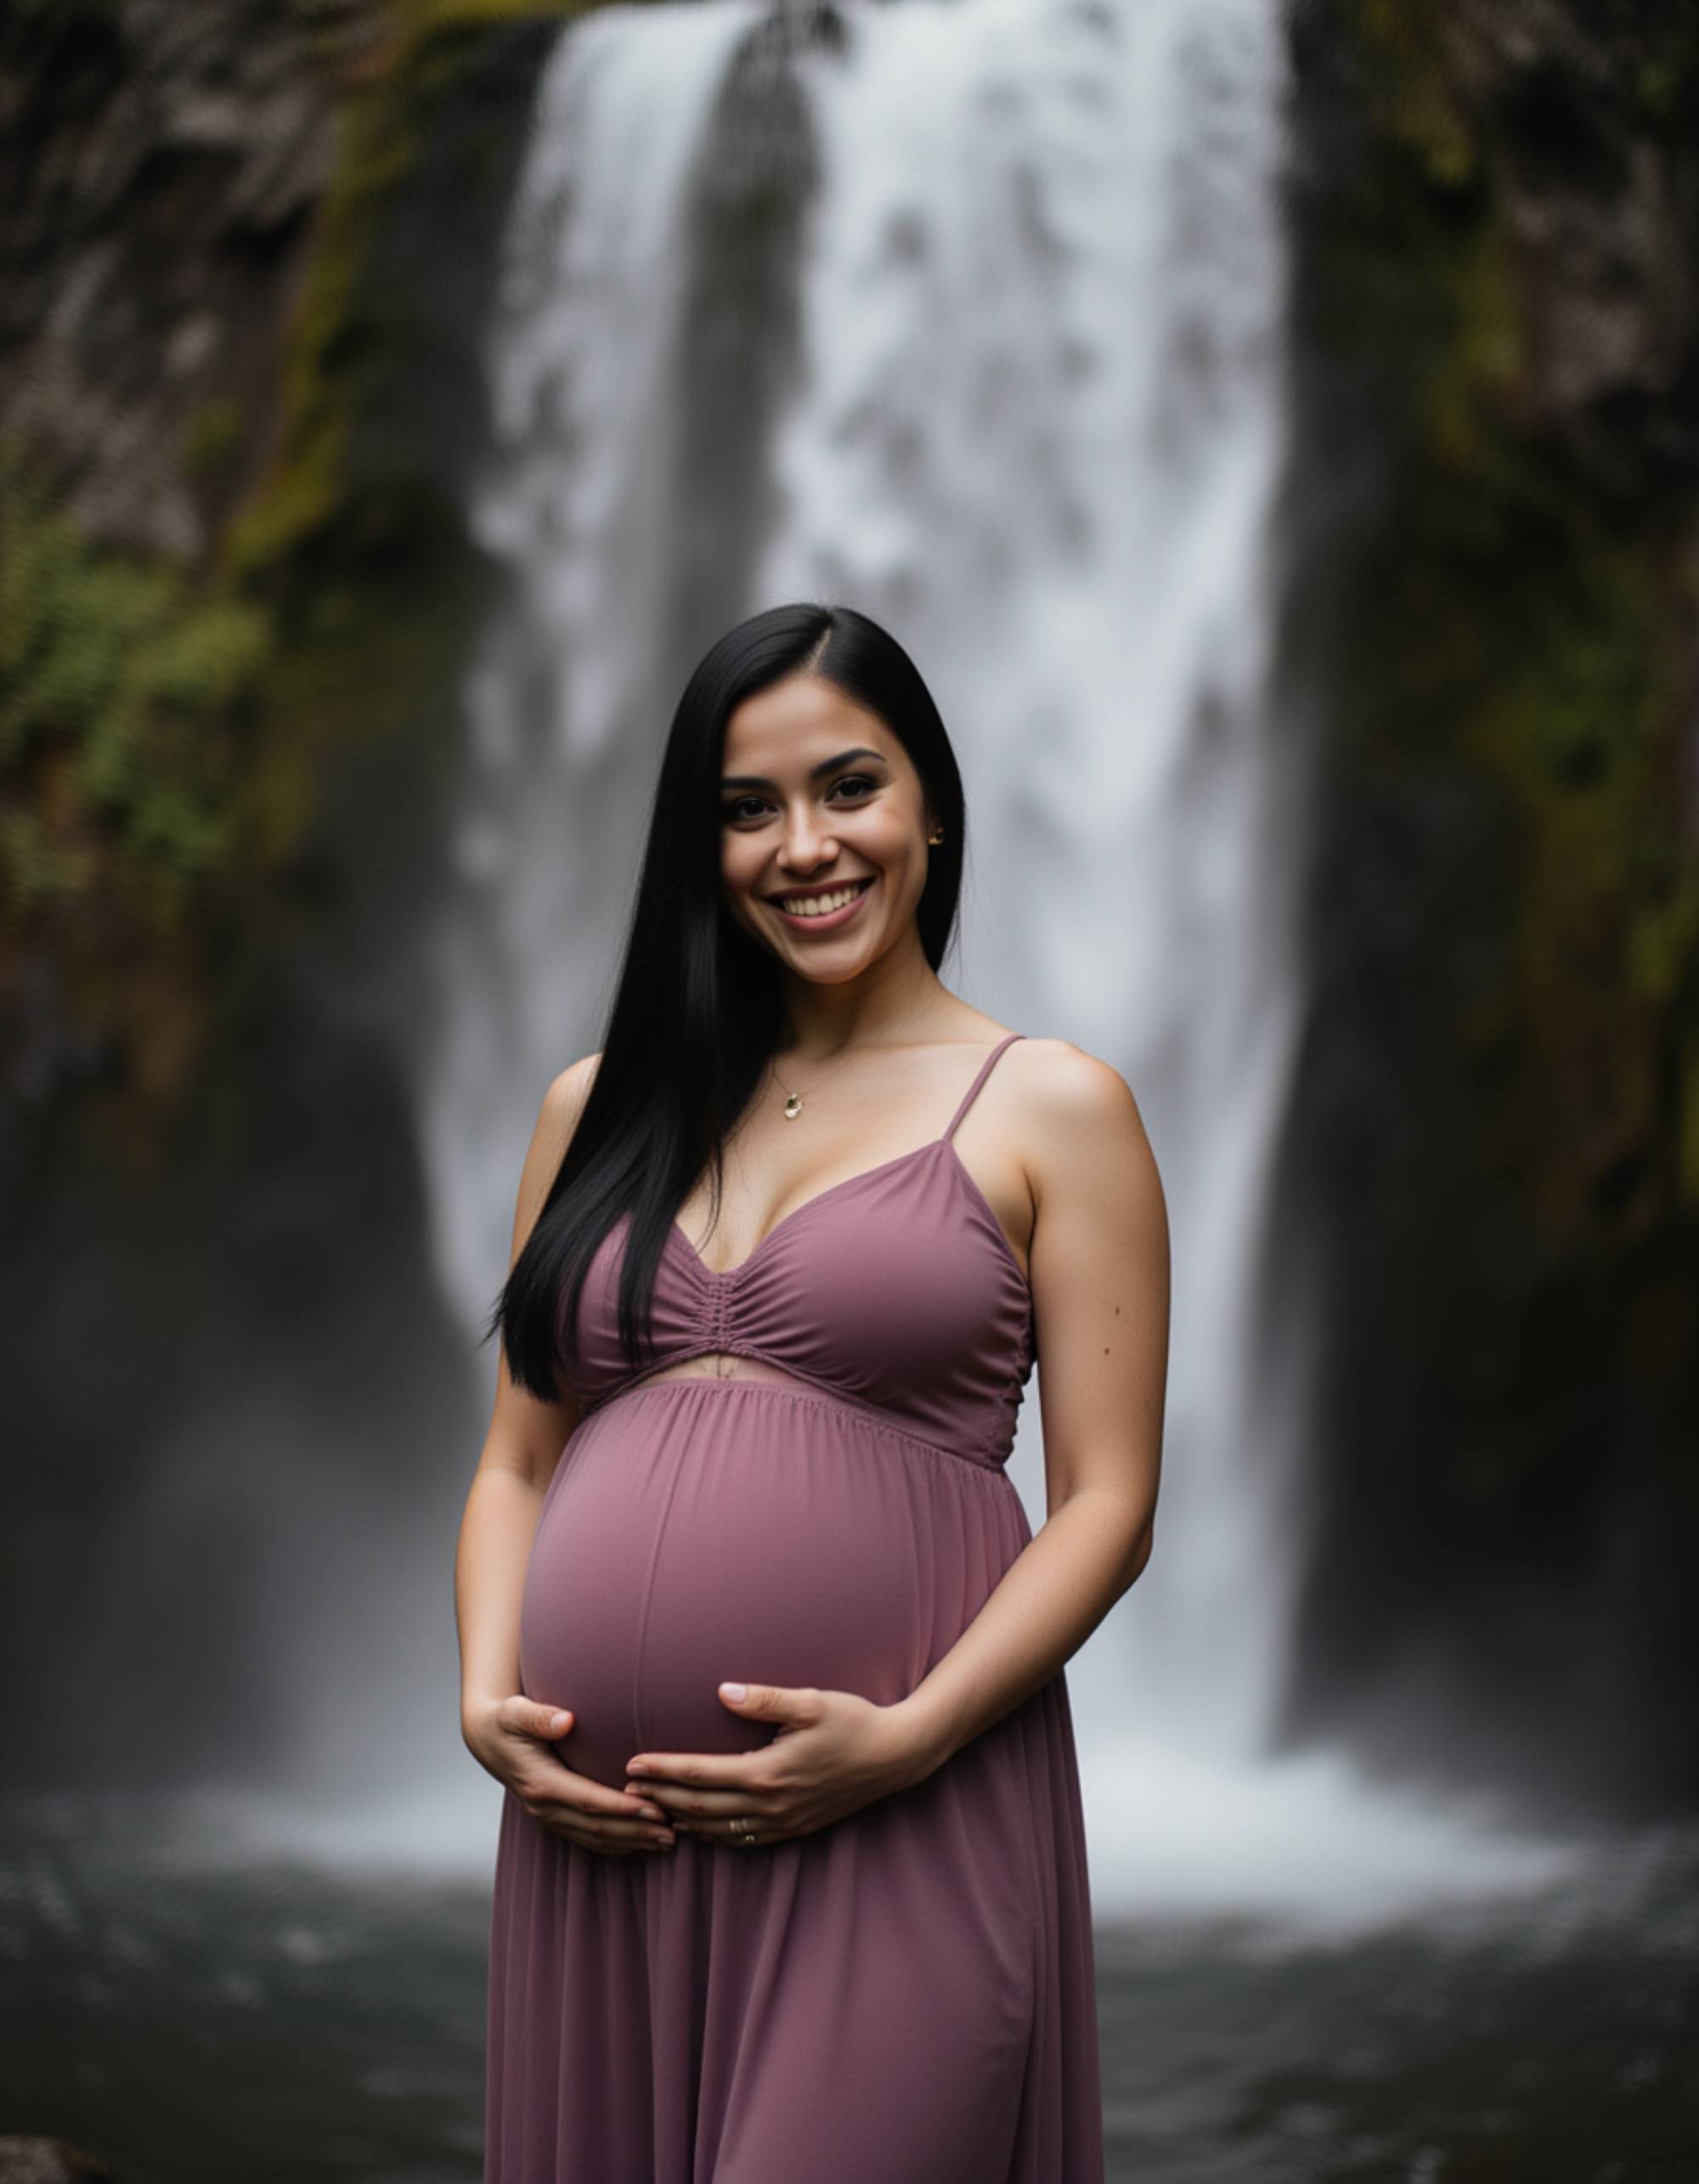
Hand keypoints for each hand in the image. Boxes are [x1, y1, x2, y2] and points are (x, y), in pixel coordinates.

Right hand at [462, 1695, 677, 1857]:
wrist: (487, 1738)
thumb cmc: (506, 1719)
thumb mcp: (516, 1712)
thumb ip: (540, 1717)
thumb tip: (565, 1720)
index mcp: (540, 1782)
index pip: (589, 1800)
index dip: (622, 1808)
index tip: (655, 1809)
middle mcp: (544, 1806)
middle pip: (596, 1826)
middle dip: (635, 1831)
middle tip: (673, 1832)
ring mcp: (548, 1816)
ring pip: (594, 1837)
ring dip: (631, 1842)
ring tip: (667, 1842)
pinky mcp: (554, 1817)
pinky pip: (587, 1837)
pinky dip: (615, 1843)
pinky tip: (640, 1844)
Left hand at [622, 1682, 932, 1846]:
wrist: (895, 1757)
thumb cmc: (854, 1721)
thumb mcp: (812, 1701)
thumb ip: (765, 1699)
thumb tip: (721, 1692)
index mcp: (768, 1773)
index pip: (701, 1775)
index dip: (663, 1770)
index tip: (631, 1763)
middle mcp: (771, 1804)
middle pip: (700, 1808)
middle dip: (660, 1797)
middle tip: (624, 1790)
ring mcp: (783, 1821)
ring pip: (718, 1830)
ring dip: (681, 1820)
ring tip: (651, 1809)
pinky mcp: (794, 1828)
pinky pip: (743, 1840)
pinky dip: (713, 1835)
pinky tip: (699, 1827)